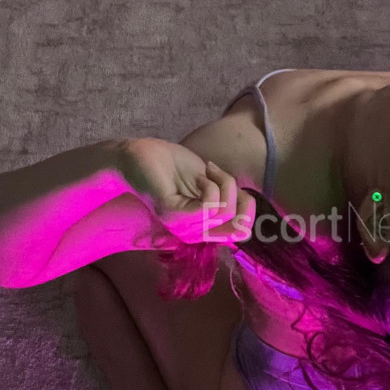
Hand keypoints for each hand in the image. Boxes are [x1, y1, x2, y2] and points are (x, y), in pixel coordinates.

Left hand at [117, 138, 255, 244]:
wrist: (140, 155)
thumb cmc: (174, 167)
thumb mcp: (212, 183)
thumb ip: (229, 199)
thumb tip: (250, 209)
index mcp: (203, 229)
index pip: (242, 232)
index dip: (248, 206)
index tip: (229, 181)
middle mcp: (194, 233)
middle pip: (238, 222)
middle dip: (234, 191)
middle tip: (213, 171)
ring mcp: (182, 226)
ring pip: (225, 211)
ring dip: (220, 182)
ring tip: (203, 171)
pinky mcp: (172, 214)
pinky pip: (209, 207)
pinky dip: (210, 185)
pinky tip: (199, 174)